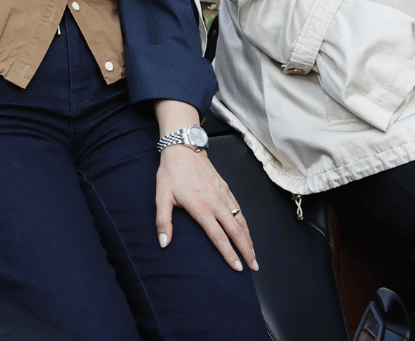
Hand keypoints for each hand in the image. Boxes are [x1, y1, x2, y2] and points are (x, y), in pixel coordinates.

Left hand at [155, 143, 256, 271]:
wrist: (183, 148)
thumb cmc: (171, 172)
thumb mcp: (161, 197)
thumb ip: (163, 221)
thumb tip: (163, 243)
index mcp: (201, 207)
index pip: (218, 236)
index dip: (229, 253)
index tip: (237, 267)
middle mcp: (216, 202)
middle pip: (236, 231)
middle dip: (246, 250)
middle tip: (253, 266)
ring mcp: (223, 195)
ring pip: (241, 220)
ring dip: (249, 238)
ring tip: (253, 253)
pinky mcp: (226, 189)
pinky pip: (239, 209)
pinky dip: (245, 223)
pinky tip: (246, 231)